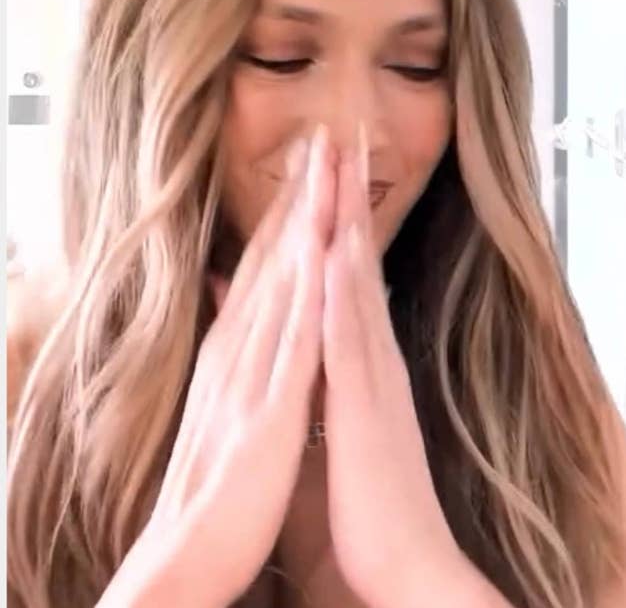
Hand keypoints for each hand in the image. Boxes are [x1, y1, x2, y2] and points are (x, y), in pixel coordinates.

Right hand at [98, 126, 334, 607]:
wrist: (182, 550)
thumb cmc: (208, 486)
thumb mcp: (216, 408)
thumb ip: (225, 354)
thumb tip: (225, 303)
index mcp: (230, 354)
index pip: (262, 271)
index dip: (286, 213)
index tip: (307, 163)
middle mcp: (236, 354)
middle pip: (271, 263)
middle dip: (298, 197)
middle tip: (320, 136)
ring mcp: (250, 380)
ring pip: (280, 288)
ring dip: (302, 226)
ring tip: (322, 169)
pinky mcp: (266, 414)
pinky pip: (290, 346)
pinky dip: (303, 296)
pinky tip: (318, 255)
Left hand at [321, 125, 508, 607]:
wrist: (405, 566)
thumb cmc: (365, 498)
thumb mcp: (330, 422)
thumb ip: (314, 374)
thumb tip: (292, 335)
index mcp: (354, 363)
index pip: (340, 274)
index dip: (329, 217)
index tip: (319, 165)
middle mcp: (367, 360)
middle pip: (352, 263)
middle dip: (342, 198)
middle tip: (337, 133)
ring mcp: (371, 381)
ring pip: (355, 288)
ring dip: (344, 226)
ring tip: (339, 167)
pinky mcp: (365, 412)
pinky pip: (349, 347)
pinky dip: (339, 299)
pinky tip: (332, 258)